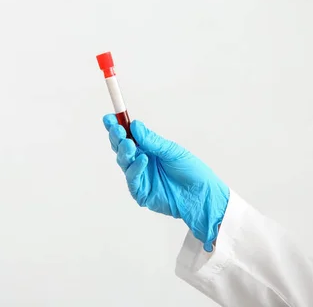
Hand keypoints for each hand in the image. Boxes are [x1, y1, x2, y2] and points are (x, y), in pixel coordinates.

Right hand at [103, 114, 229, 251]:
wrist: (202, 195)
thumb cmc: (191, 172)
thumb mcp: (172, 151)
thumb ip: (152, 140)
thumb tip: (134, 125)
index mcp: (147, 149)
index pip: (127, 135)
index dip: (116, 126)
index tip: (109, 117)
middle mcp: (140, 161)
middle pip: (120, 147)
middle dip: (116, 137)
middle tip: (117, 129)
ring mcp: (139, 177)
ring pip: (124, 162)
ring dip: (124, 151)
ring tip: (129, 144)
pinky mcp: (141, 193)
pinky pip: (133, 179)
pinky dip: (136, 168)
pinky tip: (143, 159)